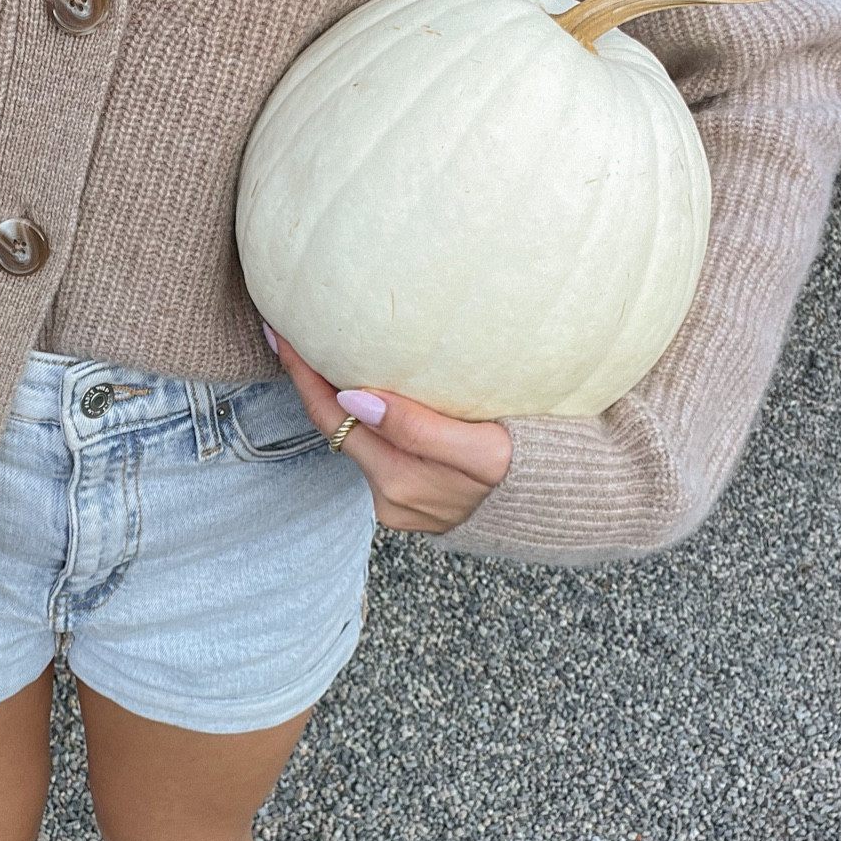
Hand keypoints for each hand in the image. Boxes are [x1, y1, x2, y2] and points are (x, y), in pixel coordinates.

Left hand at [268, 329, 512, 533]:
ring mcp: (398, 501)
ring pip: (355, 438)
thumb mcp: (483, 448)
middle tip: (289, 333)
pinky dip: (366, 419)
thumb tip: (352, 399)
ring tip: (319, 354)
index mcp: (401, 481)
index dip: (304, 376)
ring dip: (339, 400)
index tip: (281, 335)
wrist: (560, 507)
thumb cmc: (531, 468)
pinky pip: (375, 449)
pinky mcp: (410, 498)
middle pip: (336, 428)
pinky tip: (363, 391)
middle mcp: (390, 496)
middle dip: (311, 382)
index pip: (335, 419)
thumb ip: (417, 427)